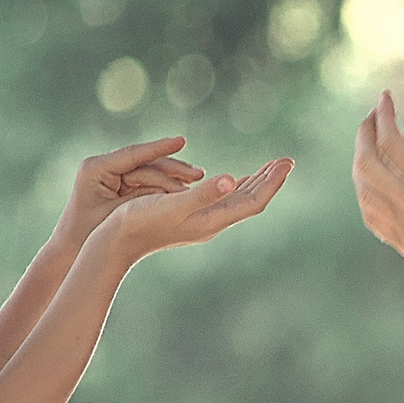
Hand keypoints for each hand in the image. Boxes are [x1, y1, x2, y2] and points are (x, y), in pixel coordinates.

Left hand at [52, 137, 205, 249]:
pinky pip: (144, 179)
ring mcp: (108, 173)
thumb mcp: (117, 216)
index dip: (159, 148)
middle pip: (143, 161)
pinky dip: (162, 183)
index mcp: (95, 169)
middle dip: (172, 167)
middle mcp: (101, 166)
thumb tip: (172, 188)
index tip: (182, 141)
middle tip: (199, 174)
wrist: (69, 249)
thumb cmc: (88, 236)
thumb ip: (141, 198)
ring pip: (146, 170)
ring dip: (171, 175)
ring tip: (198, 179)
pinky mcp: (116, 182)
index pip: (133, 154)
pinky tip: (184, 185)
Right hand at [96, 157, 292, 262]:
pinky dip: (236, 188)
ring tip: (270, 168)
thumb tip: (232, 179)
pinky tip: (235, 182)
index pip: (252, 201)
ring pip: (238, 201)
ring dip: (256, 183)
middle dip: (270, 180)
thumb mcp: (172, 204)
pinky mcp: (192, 219)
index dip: (272, 182)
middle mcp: (212, 223)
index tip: (287, 162)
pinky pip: (223, 202)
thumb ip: (203, 193)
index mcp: (212, 219)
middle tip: (287, 160)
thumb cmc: (140, 221)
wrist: (116, 242)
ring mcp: (203, 223)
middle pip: (251, 201)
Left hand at [352, 91, 403, 308]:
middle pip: (366, 165)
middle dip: (365, 133)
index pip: (391, 142)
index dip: (384, 115)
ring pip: (364, 192)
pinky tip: (377, 181)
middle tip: (374, 116)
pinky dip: (366, 192)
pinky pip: (372, 218)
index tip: (386, 98)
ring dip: (361, 162)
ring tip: (374, 143)